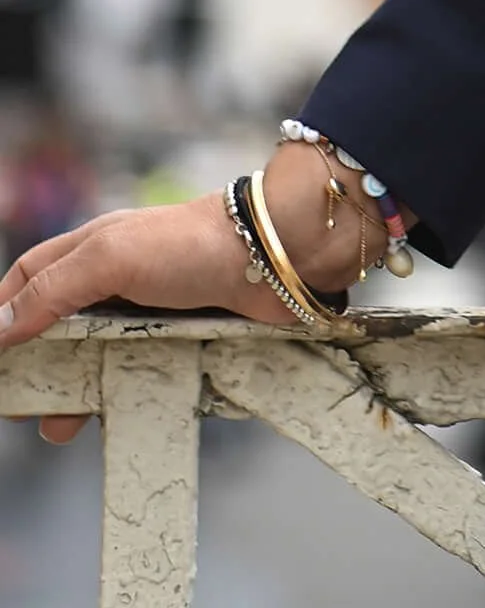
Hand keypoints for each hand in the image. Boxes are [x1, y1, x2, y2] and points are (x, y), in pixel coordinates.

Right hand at [0, 146, 348, 447]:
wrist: (272, 258)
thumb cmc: (191, 243)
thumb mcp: (110, 257)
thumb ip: (52, 291)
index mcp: (93, 248)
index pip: (31, 277)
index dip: (6, 312)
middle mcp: (116, 278)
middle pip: (58, 326)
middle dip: (37, 366)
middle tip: (24, 406)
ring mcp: (148, 310)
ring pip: (96, 356)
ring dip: (74, 391)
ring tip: (62, 427)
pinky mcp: (178, 337)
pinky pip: (137, 371)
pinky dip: (118, 393)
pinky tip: (109, 415)